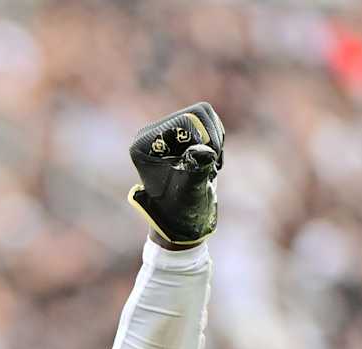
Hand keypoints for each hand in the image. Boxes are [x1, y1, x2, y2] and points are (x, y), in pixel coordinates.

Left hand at [127, 102, 222, 247]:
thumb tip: (205, 151)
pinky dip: (217, 141)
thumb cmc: (180, 210)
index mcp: (144, 145)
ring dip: (216, 139)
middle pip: (197, 113)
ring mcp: (167, 132)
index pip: (185, 121)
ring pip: (205, 115)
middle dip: (212, 137)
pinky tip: (210, 162)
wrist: (181, 221)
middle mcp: (152, 134)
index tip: (208, 162)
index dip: (206, 137)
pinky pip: (210, 122)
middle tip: (212, 163)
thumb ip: (196, 169)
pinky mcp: (182, 134)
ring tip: (209, 164)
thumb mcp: (189, 191)